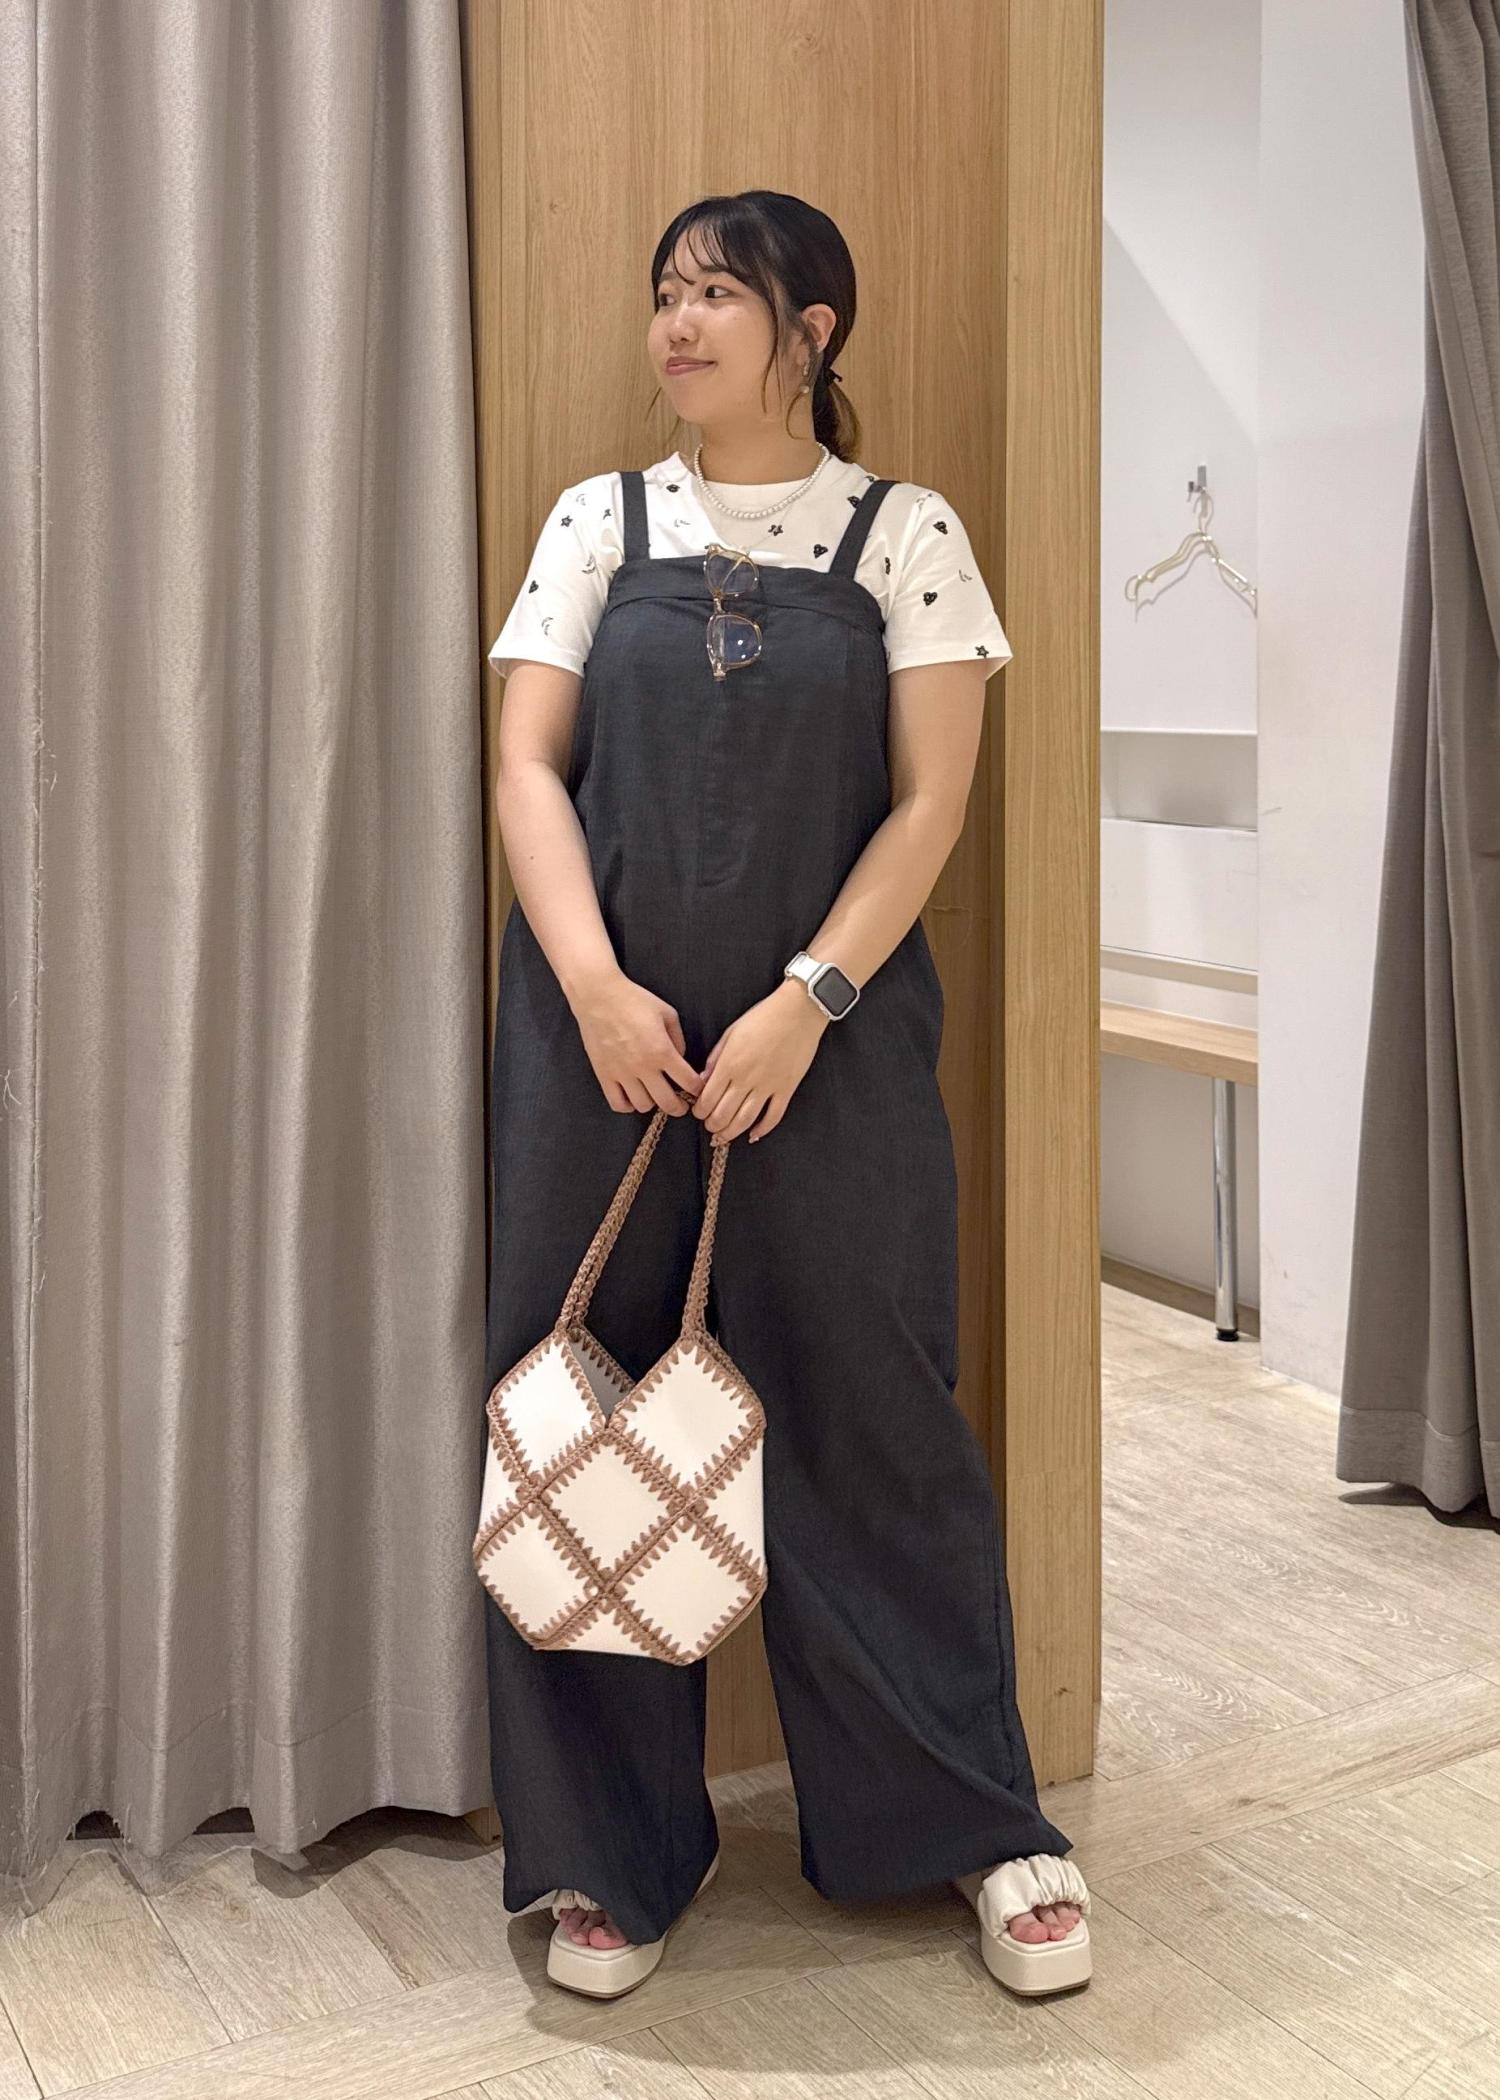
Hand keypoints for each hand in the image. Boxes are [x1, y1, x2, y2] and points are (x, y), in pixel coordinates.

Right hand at [568, 965, 703, 1115]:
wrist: (598, 996)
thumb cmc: (634, 1000)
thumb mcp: (667, 1014)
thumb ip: (678, 1039)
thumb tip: (680, 1059)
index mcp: (662, 1050)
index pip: (688, 1082)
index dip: (697, 1089)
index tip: (697, 1090)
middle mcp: (643, 1066)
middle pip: (668, 1102)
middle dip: (679, 1107)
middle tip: (681, 1104)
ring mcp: (622, 1073)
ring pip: (643, 1106)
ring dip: (653, 1103)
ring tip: (654, 1094)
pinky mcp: (604, 1074)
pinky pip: (617, 1103)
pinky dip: (628, 1105)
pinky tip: (633, 1096)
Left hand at [692, 979, 829, 1142]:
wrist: (798, 1011)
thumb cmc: (763, 1017)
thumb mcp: (731, 1032)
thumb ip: (715, 1058)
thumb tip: (703, 1080)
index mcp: (730, 1064)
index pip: (707, 1098)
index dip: (700, 1111)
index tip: (698, 1113)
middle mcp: (747, 1079)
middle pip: (723, 1114)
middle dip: (712, 1125)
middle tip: (709, 1126)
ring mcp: (768, 1086)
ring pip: (745, 1120)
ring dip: (731, 1132)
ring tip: (723, 1136)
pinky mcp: (787, 1089)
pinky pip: (773, 1117)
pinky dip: (762, 1130)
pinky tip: (753, 1135)